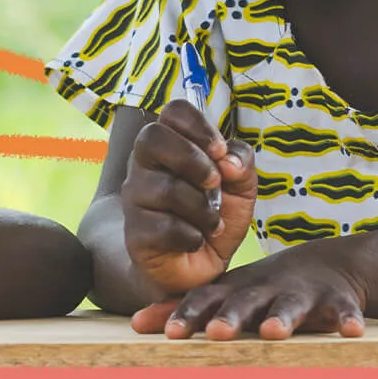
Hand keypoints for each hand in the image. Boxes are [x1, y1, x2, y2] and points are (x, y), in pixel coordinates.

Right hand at [121, 97, 256, 293]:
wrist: (197, 268)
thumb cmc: (214, 216)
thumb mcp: (241, 187)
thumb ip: (241, 162)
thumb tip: (228, 161)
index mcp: (171, 145)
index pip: (172, 111)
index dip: (197, 125)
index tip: (218, 150)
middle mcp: (145, 165)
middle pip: (152, 137)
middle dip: (192, 159)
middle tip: (215, 183)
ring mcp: (135, 198)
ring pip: (164, 188)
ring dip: (201, 208)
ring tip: (213, 223)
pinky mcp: (136, 233)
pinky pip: (163, 227)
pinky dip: (191, 236)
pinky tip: (196, 240)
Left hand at [132, 244, 366, 340]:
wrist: (326, 264)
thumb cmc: (263, 287)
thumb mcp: (225, 293)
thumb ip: (183, 308)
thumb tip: (134, 325)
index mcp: (235, 289)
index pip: (206, 299)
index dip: (187, 314)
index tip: (168, 334)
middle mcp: (264, 288)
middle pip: (244, 302)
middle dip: (230, 317)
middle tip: (216, 334)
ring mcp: (301, 292)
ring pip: (291, 305)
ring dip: (281, 318)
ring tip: (273, 332)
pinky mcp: (336, 300)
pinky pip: (344, 310)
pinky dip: (348, 319)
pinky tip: (353, 332)